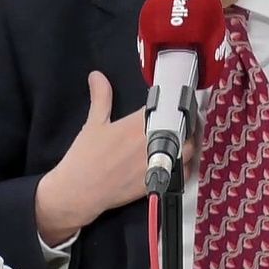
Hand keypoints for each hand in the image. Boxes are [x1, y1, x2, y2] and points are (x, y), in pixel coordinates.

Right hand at [35, 72, 195, 245]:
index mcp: (138, 125)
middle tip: (182, 124)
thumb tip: (97, 76)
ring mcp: (156, 163)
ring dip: (189, 145)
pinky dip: (184, 168)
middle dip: (185, 125)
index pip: (166, 108)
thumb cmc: (85, 159)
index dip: (172, 106)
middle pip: (183, 129)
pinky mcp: (156, 181)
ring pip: (188, 151)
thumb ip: (101, 97)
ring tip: (183, 143)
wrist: (79, 192)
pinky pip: (181, 174)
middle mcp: (151, 143)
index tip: (173, 107)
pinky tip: (179, 165)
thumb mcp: (93, 123)